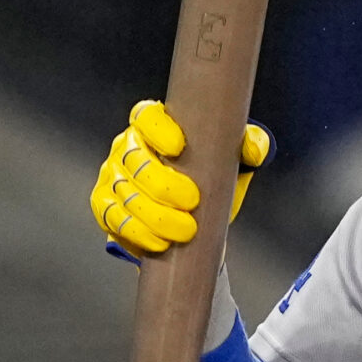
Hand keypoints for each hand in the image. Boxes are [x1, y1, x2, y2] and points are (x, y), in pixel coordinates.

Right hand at [90, 100, 273, 256]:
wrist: (194, 227)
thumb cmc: (209, 183)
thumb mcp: (233, 163)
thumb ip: (249, 147)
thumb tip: (255, 149)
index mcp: (153, 127)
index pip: (146, 117)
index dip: (158, 130)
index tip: (179, 148)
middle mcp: (127, 147)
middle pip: (135, 160)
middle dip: (164, 185)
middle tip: (193, 203)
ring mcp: (113, 177)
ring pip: (126, 193)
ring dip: (155, 216)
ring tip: (184, 232)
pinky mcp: (106, 207)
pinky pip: (114, 218)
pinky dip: (138, 233)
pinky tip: (160, 243)